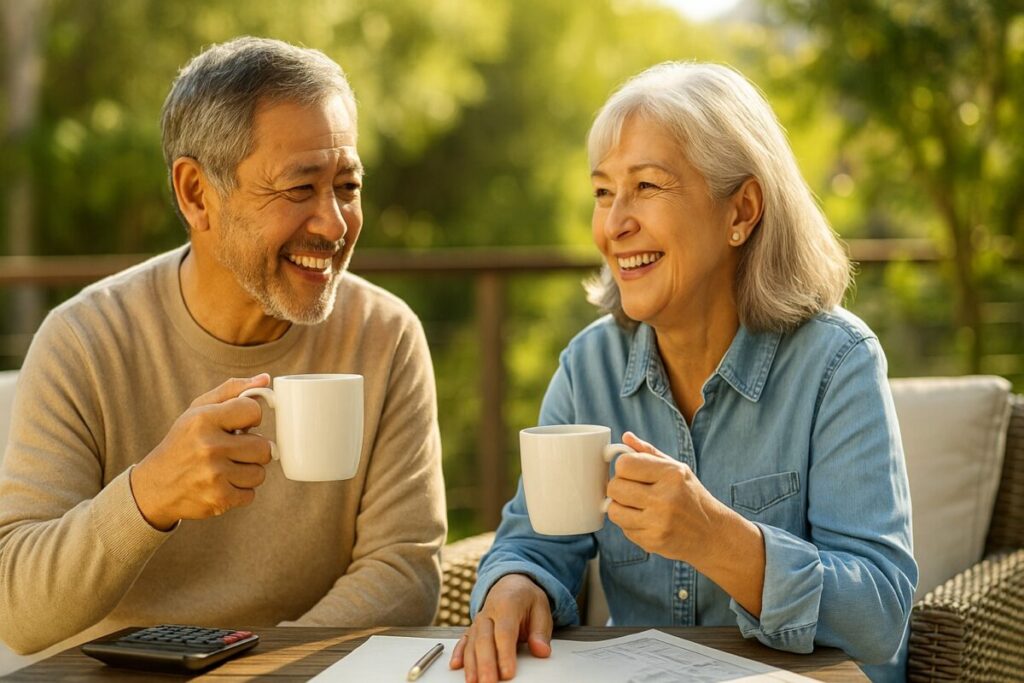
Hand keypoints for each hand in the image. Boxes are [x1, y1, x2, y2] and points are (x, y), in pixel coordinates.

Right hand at [130, 374, 273, 529]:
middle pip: (264, 447)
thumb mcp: (199, 410)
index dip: (252, 418)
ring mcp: (214, 475)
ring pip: (260, 472)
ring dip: (249, 471)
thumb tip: (266, 379)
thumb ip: (232, 391)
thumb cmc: (183, 442)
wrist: (155, 485)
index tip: (241, 425)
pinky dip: (241, 491)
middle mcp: (209, 446)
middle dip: (254, 449)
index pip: (253, 411)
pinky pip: (251, 494)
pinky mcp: (218, 499)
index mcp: (204, 419)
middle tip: (237, 449)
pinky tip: (223, 483)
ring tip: (228, 467)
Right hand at [449, 574, 552, 681]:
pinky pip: (463, 641)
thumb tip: (541, 651)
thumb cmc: (526, 598)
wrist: (511, 584)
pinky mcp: (472, 629)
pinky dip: (458, 653)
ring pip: (472, 643)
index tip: (508, 673)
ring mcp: (478, 621)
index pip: (505, 632)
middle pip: (484, 640)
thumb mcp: (541, 608)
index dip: (505, 654)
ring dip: (471, 664)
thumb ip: (541, 632)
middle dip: (485, 663)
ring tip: (473, 682)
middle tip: (488, 682)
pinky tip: (456, 666)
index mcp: (507, 604)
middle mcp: (488, 612)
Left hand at [606, 432, 732, 562]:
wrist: (711, 534)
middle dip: (618, 488)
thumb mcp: (677, 469)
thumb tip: (626, 436)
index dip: (623, 468)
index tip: (631, 473)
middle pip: (614, 487)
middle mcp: (665, 498)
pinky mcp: (653, 541)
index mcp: (671, 474)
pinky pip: (624, 529)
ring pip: (614, 510)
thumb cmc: (691, 496)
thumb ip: (649, 452)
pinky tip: (647, 522)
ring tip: (638, 507)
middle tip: (633, 491)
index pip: (624, 464)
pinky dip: (631, 525)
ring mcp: (658, 522)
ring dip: (621, 508)